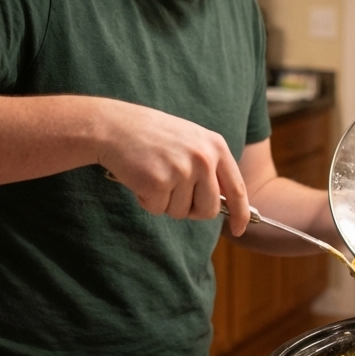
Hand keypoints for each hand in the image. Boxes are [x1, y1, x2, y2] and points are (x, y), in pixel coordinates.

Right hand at [98, 102, 250, 235]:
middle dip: (191, 209)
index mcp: (216, 146)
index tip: (239, 229)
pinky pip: (158, 209)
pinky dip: (146, 200)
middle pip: (209, 209)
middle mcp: (204, 158)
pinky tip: (140, 177)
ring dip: (164, 202)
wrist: (114, 126)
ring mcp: (182, 170)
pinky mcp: (159, 182)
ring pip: (181, 212)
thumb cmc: (151, 135)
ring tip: (153, 174)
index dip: (240, 214)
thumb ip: (210, 167)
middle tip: (171, 191)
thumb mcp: (191, 141)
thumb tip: (223, 204)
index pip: (237, 189)